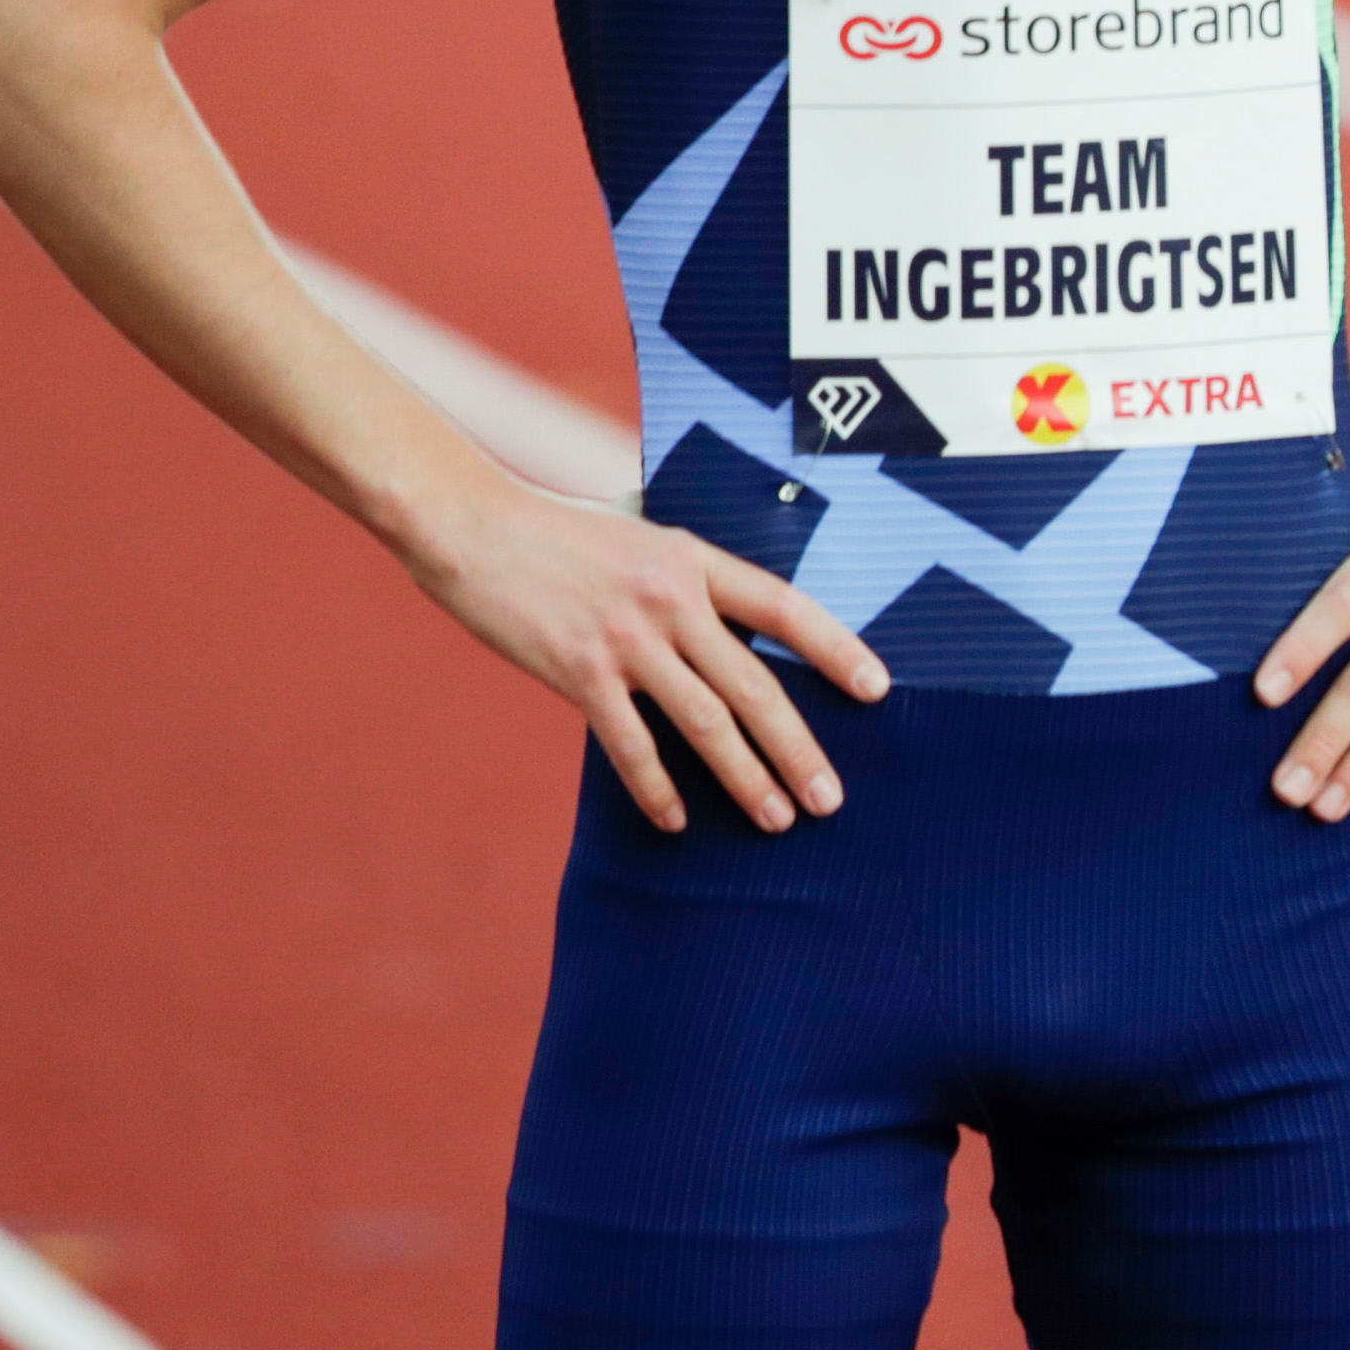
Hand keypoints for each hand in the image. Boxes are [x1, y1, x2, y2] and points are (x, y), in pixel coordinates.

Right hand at [413, 476, 886, 832]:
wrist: (474, 527)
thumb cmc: (559, 535)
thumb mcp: (640, 541)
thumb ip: (685, 583)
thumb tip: (725, 632)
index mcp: (694, 561)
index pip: (784, 608)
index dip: (835, 648)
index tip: (875, 688)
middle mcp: (671, 600)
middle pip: (754, 684)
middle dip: (797, 747)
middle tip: (829, 798)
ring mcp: (626, 638)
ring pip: (705, 722)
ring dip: (744, 777)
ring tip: (776, 817)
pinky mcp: (578, 671)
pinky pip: (630, 743)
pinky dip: (655, 787)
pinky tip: (676, 821)